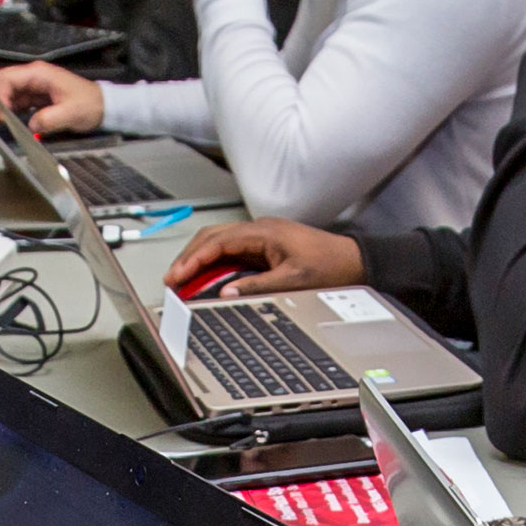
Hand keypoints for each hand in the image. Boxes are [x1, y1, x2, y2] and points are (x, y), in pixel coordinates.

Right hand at [0, 60, 107, 139]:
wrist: (102, 106)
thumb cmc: (90, 104)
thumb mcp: (70, 113)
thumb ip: (49, 119)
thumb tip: (31, 125)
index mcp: (40, 74)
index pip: (7, 78)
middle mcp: (35, 76)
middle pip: (4, 82)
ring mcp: (35, 85)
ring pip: (9, 92)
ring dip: (3, 106)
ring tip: (5, 122)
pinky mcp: (37, 96)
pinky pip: (18, 100)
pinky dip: (12, 110)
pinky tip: (14, 121)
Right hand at [176, 217, 363, 297]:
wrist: (353, 261)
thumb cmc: (330, 266)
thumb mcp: (292, 280)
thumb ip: (257, 287)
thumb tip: (226, 293)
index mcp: (263, 232)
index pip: (217, 242)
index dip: (193, 260)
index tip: (176, 276)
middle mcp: (258, 231)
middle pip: (211, 239)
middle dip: (188, 258)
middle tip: (172, 280)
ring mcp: (260, 238)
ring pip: (218, 245)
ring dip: (199, 262)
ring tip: (183, 282)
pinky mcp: (264, 249)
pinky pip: (231, 254)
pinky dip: (214, 266)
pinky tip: (206, 281)